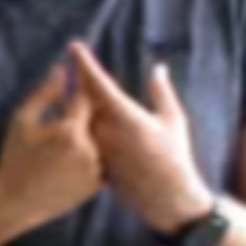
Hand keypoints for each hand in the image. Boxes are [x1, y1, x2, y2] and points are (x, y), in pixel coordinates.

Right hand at [0, 54, 104, 228]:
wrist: (14, 203)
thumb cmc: (13, 159)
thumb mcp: (21, 121)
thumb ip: (44, 93)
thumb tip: (62, 71)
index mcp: (69, 130)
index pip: (86, 98)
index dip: (82, 89)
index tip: (78, 85)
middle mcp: (88, 149)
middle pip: (97, 120)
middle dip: (86, 115)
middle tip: (70, 117)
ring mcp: (95, 169)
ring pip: (101, 142)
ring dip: (92, 137)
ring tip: (65, 145)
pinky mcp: (98, 185)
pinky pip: (101, 162)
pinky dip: (91, 159)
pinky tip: (68, 163)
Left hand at [70, 44, 213, 229]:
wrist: (165, 197)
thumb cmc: (175, 156)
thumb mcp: (174, 120)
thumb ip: (162, 92)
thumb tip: (158, 68)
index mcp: (124, 116)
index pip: (96, 83)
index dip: (83, 63)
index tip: (74, 47)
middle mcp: (105, 131)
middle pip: (82, 97)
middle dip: (75, 78)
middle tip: (69, 62)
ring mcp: (96, 147)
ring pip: (78, 117)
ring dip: (73, 100)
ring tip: (70, 84)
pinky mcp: (92, 160)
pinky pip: (81, 136)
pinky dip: (78, 122)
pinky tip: (75, 115)